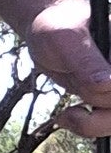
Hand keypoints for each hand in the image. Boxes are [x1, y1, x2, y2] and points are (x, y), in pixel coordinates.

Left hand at [22, 3, 110, 140]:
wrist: (48, 33)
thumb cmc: (58, 26)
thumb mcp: (67, 38)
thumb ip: (87, 61)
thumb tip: (109, 85)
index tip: (94, 88)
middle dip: (101, 112)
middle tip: (74, 108)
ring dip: (92, 125)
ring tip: (66, 116)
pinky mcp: (110, 99)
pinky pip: (106, 124)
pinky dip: (86, 127)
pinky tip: (66, 117)